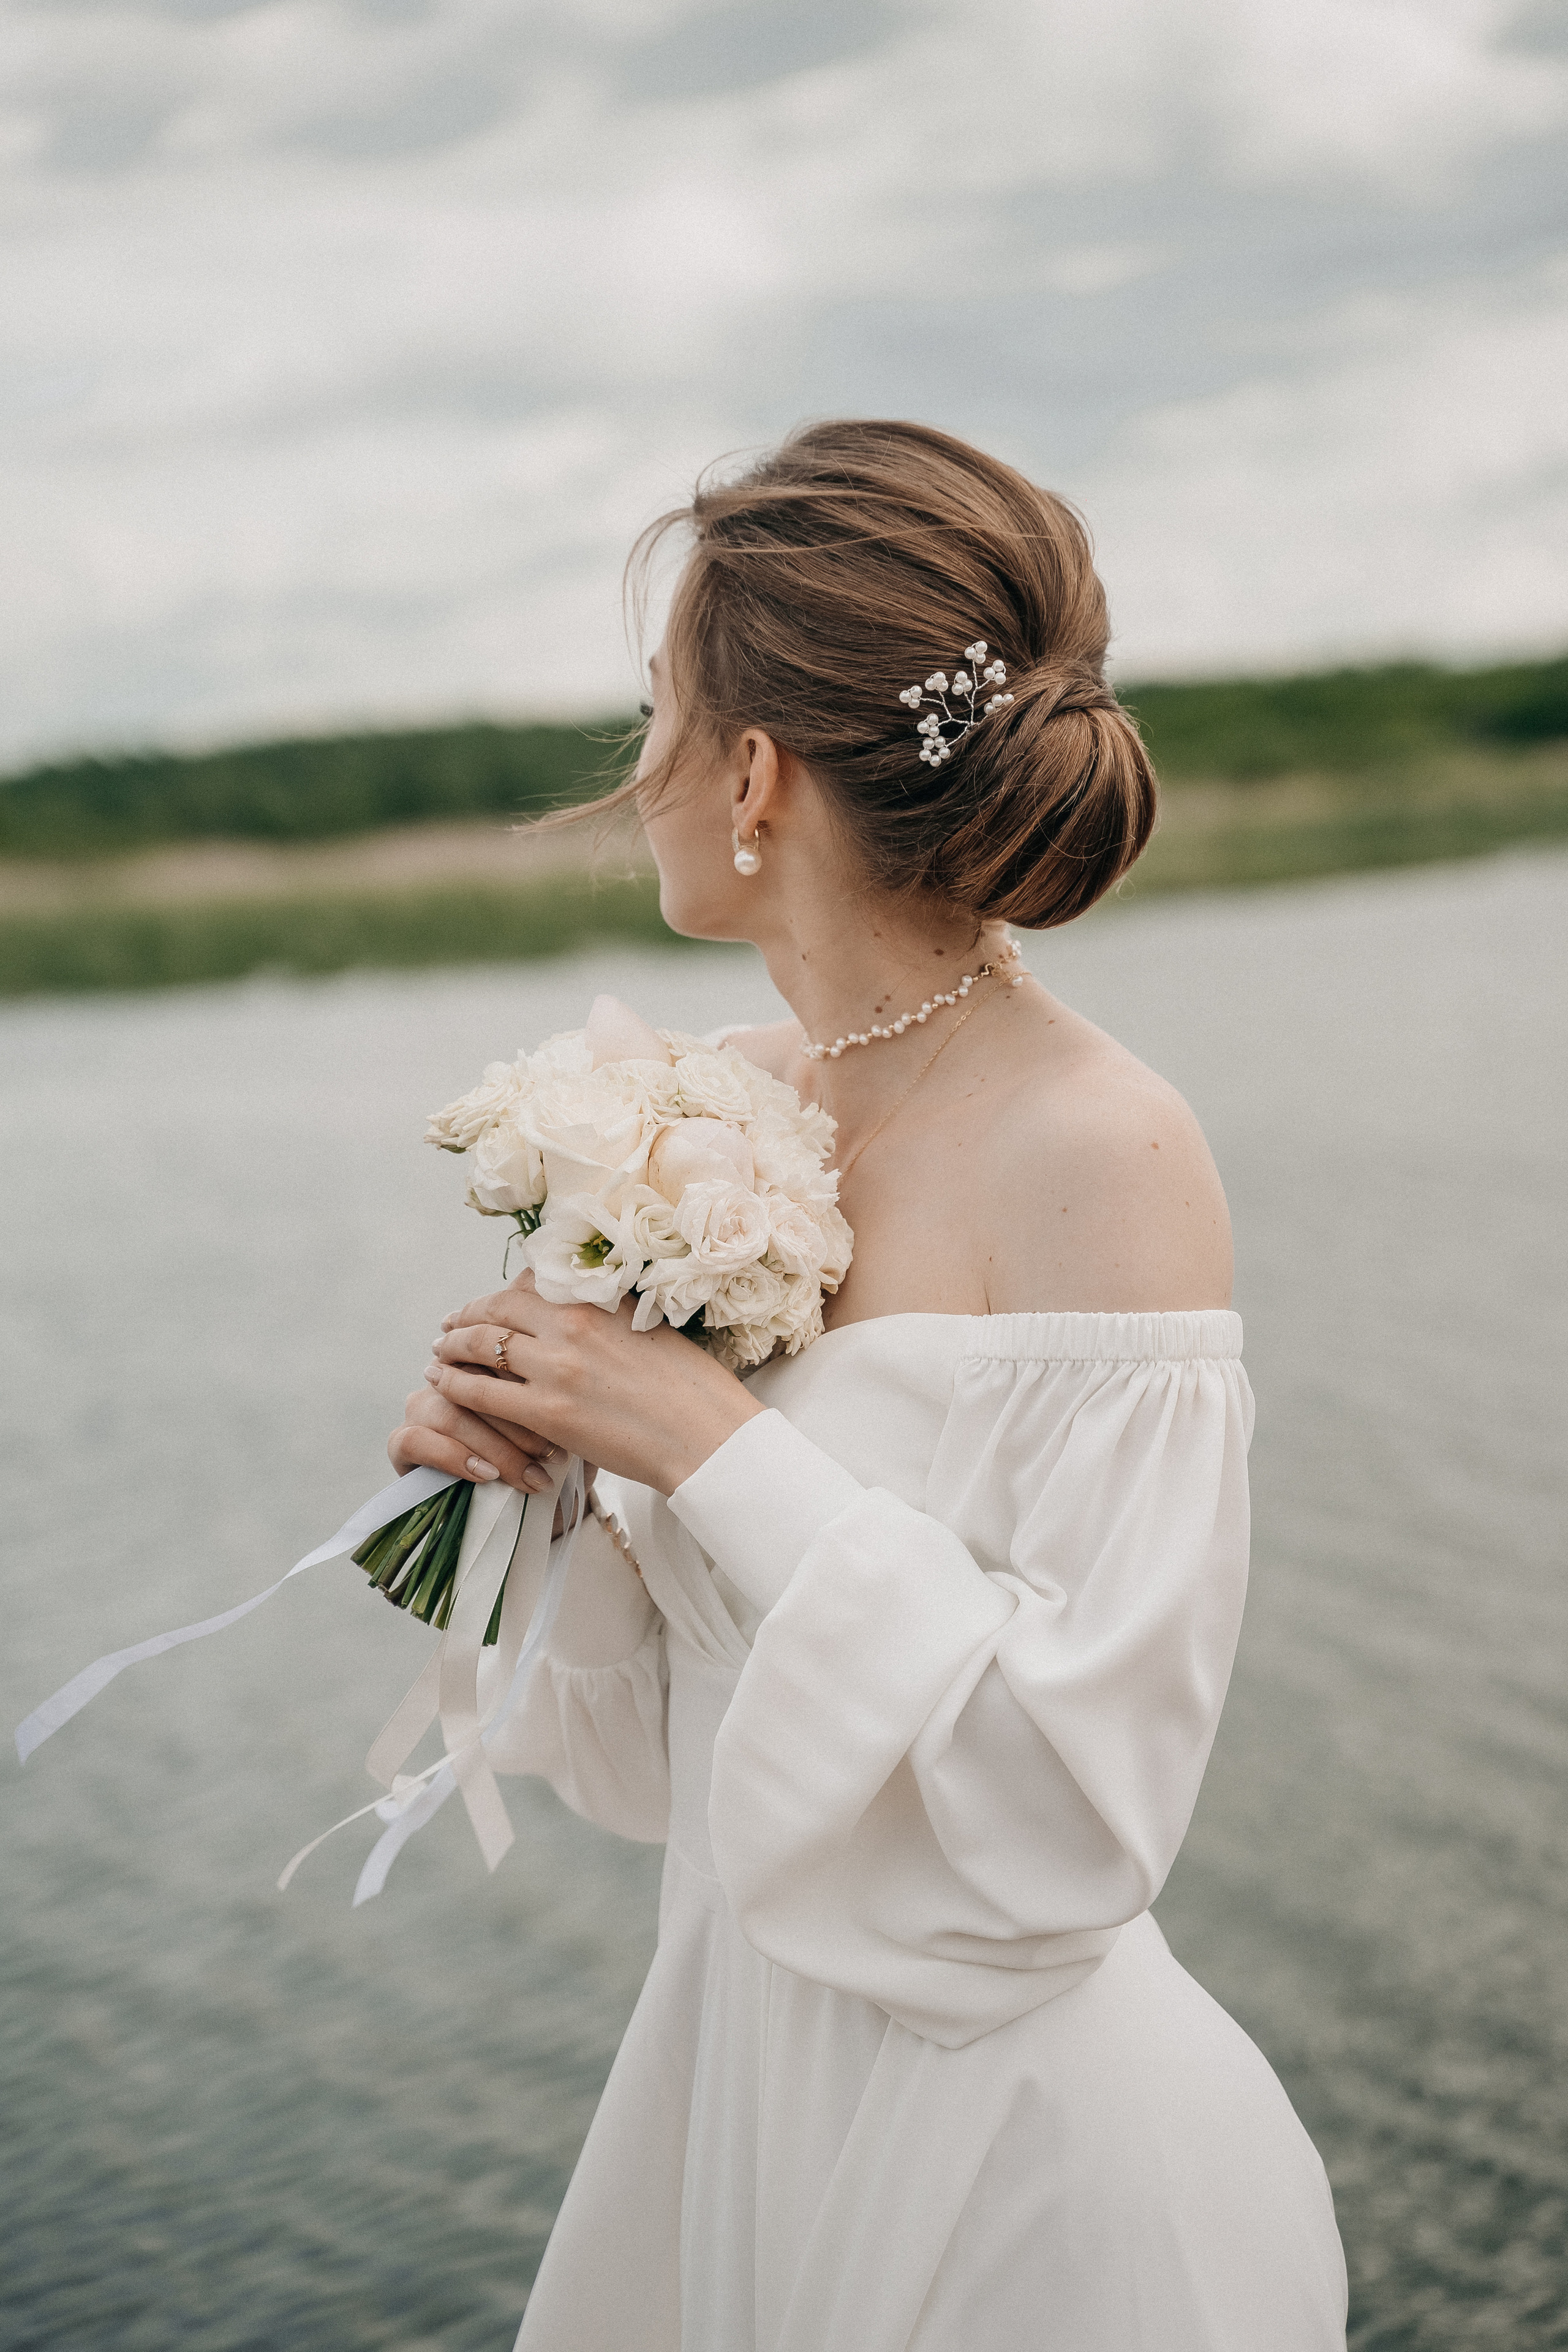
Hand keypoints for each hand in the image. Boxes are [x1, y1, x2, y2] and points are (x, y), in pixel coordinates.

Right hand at [388, 1365, 563, 1495]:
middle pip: (475, 1381)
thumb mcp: (565, 1427)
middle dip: (518, 1422)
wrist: (516, 1508)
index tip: (568, 1417)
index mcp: (487, 1357)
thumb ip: (562, 1397)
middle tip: (554, 1455)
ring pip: (450, 1412)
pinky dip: (454, 1457)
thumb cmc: (546, 1458)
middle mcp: (450, 1372)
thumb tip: (580, 1383)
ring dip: (495, 1446)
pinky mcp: (401, 1440)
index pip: (500, 1354)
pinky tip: (485, 1475)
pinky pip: (417, 1440)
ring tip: (531, 1477)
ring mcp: (422, 1404)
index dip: (530, 1383)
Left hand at [424, 1273, 763, 1495]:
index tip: (486, 1302)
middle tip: (449, 1326)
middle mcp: (571, 1325)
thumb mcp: (649, 1330)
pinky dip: (457, 1386)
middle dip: (467, 1317)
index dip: (500, 1292)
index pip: (532, 1284)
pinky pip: (483, 1394)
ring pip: (482, 1346)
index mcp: (599, 1302)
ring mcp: (556, 1368)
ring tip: (440, 1355)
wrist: (706, 1435)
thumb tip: (583, 1311)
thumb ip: (609, 1317)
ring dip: (453, 1348)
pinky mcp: (547, 1412)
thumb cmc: (691, 1389)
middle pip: (498, 1309)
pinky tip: (444, 1386)